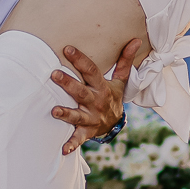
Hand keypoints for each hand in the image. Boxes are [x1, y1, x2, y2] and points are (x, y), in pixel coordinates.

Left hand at [51, 39, 140, 154]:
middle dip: (68, 84)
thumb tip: (136, 40)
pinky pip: (79, 139)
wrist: (115, 123)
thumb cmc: (113, 96)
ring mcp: (91, 118)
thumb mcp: (121, 80)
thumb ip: (125, 60)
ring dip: (66, 114)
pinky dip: (72, 144)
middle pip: (81, 92)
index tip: (67, 48)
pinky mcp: (87, 132)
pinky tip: (62, 149)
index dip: (80, 59)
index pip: (91, 71)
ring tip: (54, 111)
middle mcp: (96, 102)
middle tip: (54, 74)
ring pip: (77, 115)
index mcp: (102, 88)